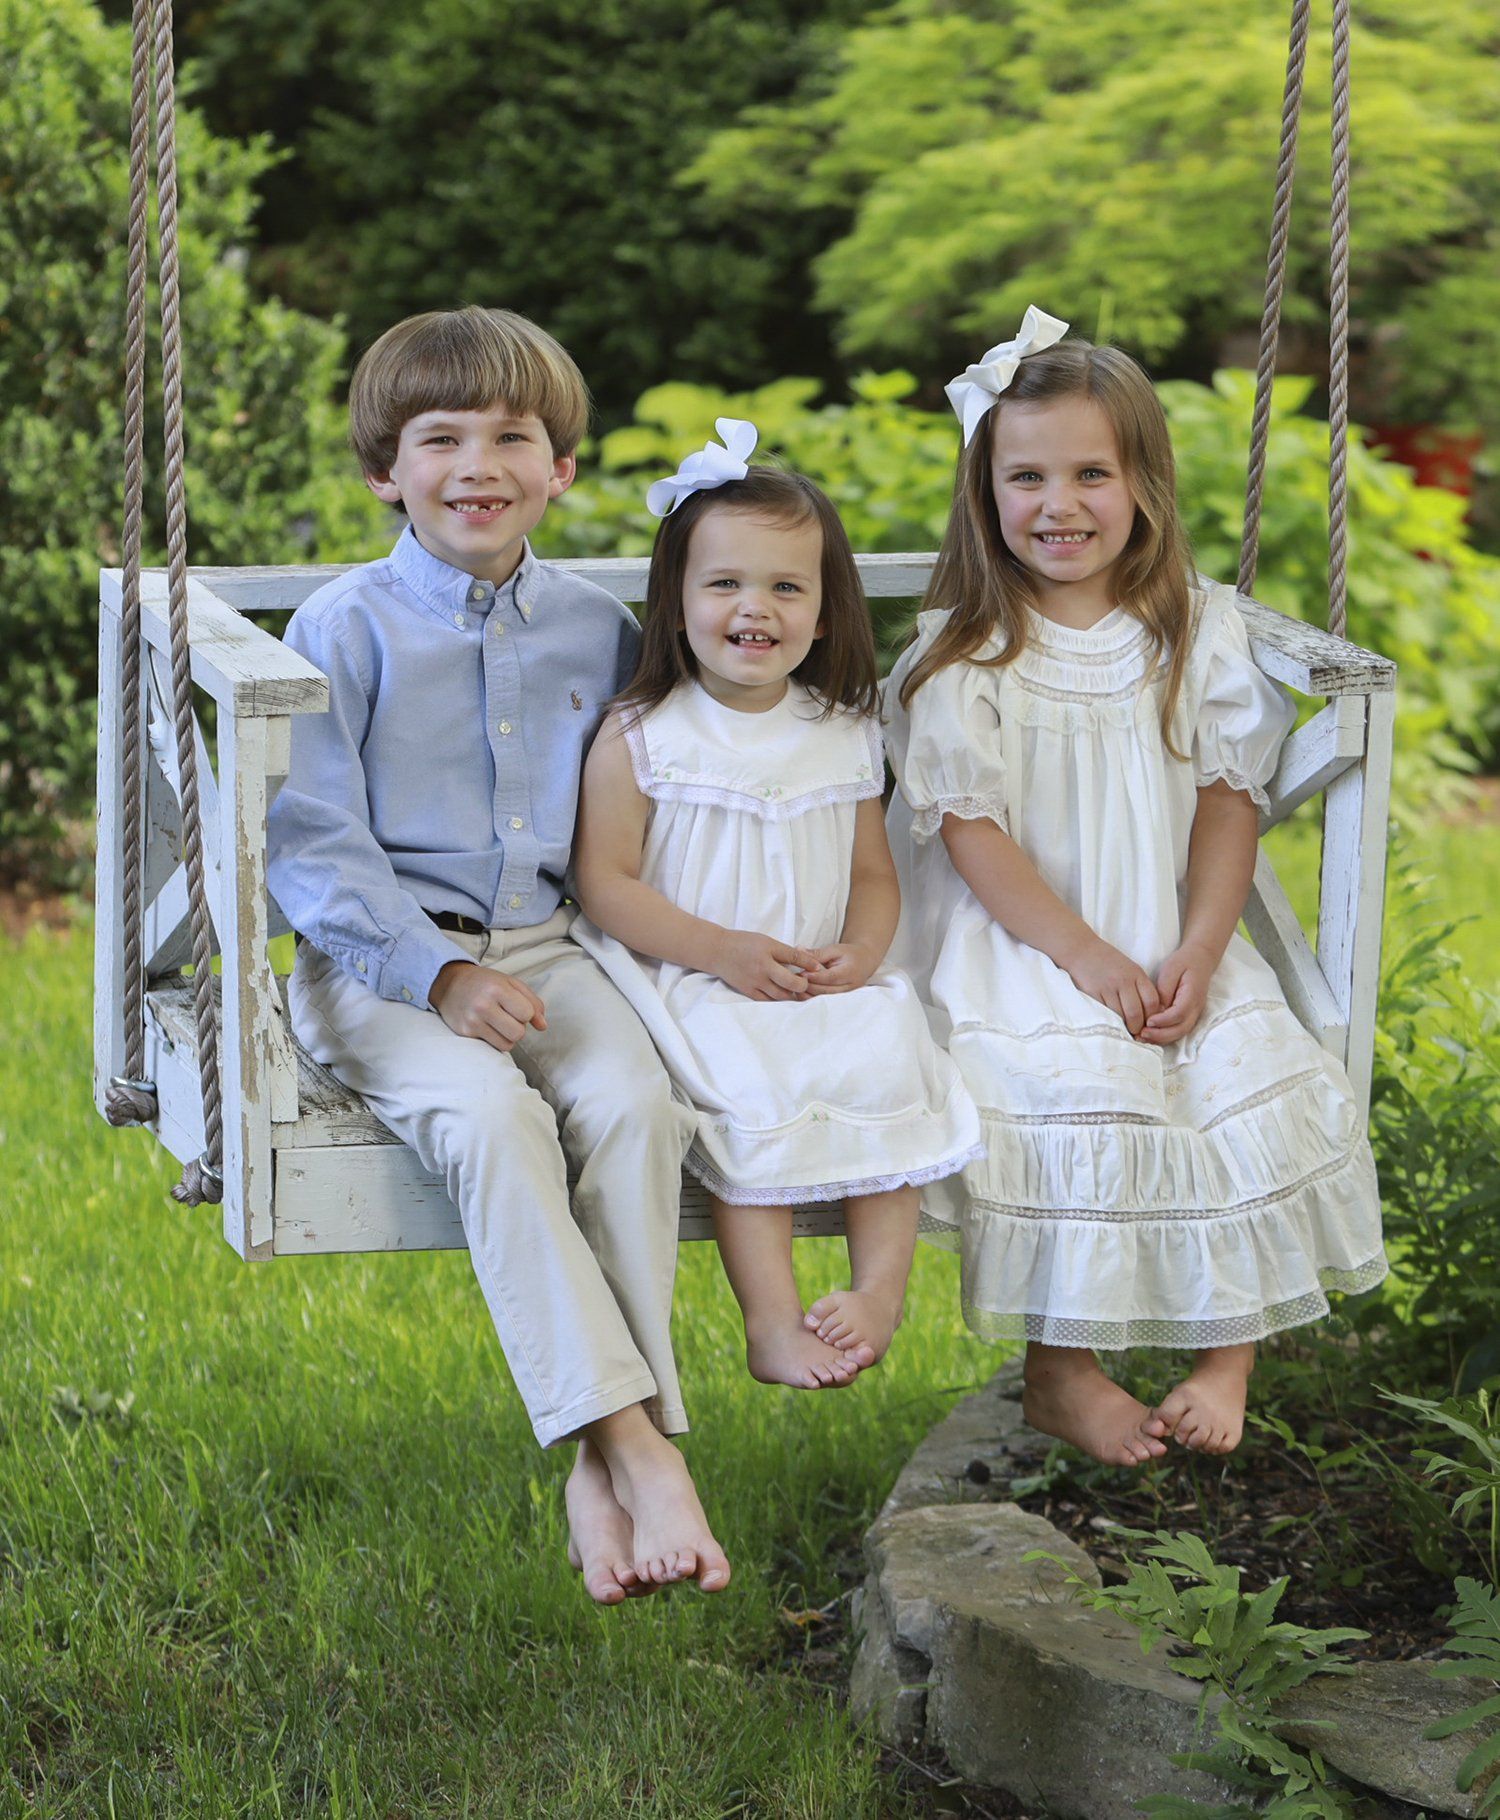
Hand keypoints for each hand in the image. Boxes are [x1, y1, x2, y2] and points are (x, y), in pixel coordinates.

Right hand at [429, 960, 546, 1051]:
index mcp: (497, 988)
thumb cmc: (485, 983)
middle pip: (518, 1033)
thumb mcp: (511, 983)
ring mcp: (472, 1021)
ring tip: (499, 1023)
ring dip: (508, 1037)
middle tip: (509, 1017)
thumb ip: (533, 1002)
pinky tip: (488, 1027)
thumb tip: (543, 1026)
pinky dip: (495, 1040)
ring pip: (506, 1045)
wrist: (449, 984)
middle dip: (518, 1027)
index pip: (526, 1014)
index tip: (517, 1007)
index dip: (526, 1013)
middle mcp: (483, 1005)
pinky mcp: (465, 1033)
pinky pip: (492, 1047)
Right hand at [711, 929, 813, 1000]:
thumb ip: (782, 951)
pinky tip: (783, 997)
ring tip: (797, 992)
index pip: (794, 957)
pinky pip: (768, 1001)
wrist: (718, 951)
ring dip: (792, 995)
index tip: (819, 968)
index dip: (810, 963)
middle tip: (807, 983)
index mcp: (768, 949)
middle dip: (803, 985)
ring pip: (781, 995)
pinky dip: (778, 1001)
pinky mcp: (748, 991)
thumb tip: (803, 960)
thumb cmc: (743, 943)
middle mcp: (763, 967)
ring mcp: (755, 981)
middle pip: (790, 982)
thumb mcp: (764, 940)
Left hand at [801, 941, 879, 995]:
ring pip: (826, 999)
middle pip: (827, 991)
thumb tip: (798, 951)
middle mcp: (851, 986)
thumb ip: (817, 953)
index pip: (831, 977)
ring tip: (797, 987)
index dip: (815, 977)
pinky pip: (826, 1002)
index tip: (801, 973)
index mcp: (850, 972)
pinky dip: (813, 999)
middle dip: (810, 987)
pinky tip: (803, 993)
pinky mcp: (842, 1001)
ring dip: (810, 995)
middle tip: (795, 981)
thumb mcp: (835, 949)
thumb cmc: (849, 954)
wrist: (865, 962)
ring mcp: (848, 996)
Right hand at [1060, 934, 1160, 1037]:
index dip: (1153, 1017)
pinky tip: (1112, 1023)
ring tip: (1125, 1030)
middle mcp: (1123, 981)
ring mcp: (1107, 987)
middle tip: (1136, 1033)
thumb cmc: (1109, 962)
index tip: (1150, 1024)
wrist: (1082, 950)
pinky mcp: (1093, 993)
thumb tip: (1154, 1013)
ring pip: (1121, 1016)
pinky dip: (1111, 1021)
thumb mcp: (1130, 969)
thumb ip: (1142, 988)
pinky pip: (1106, 1013)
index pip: (1152, 1001)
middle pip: (1137, 1013)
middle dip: (1138, 1028)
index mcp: (1136, 974)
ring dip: (1124, 1027)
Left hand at [1141, 942, 1215, 1045]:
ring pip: (1180, 1033)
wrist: (1200, 959)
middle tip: (1141, 1034)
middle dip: (1160, 1035)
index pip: (1179, 1013)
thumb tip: (1156, 1010)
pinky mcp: (1189, 1015)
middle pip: (1181, 1029)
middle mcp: (1196, 1008)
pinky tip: (1150, 1035)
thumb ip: (1164, 990)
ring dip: (1162, 1038)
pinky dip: (1165, 1035)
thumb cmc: (1184, 962)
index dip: (1163, 1020)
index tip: (1147, 1022)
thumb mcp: (1170, 970)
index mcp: (1192, 995)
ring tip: (1142, 1037)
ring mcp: (1195, 1013)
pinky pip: (1179, 1029)